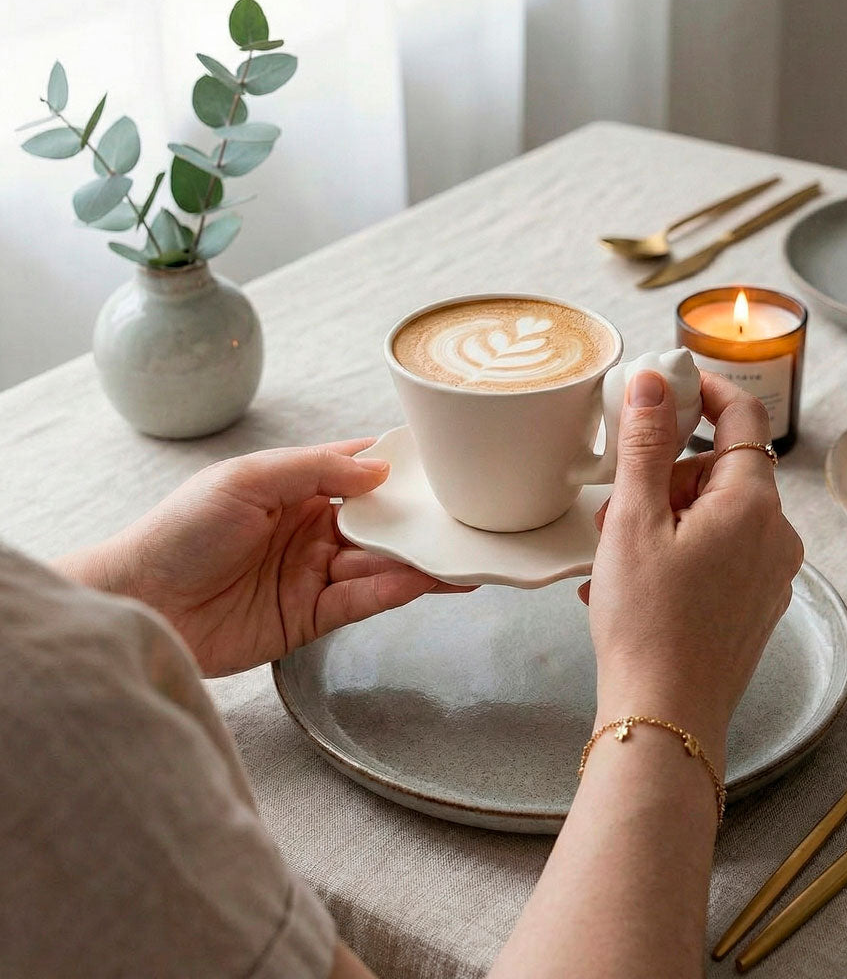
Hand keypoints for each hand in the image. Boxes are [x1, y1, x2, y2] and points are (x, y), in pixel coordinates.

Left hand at [63, 441, 469, 676]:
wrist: (141, 603)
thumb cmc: (181, 531)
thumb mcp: (246, 480)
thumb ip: (314, 471)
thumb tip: (381, 469)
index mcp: (294, 489)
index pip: (359, 472)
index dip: (399, 468)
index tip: (444, 463)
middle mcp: (311, 530)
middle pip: (379, 523)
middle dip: (421, 520)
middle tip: (471, 517)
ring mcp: (312, 574)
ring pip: (379, 563)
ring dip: (420, 560)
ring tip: (466, 555)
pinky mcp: (310, 617)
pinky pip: (362, 601)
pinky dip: (395, 591)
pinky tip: (426, 582)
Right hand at [582, 371, 802, 764]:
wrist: (665, 715)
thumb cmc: (647, 620)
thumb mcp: (633, 521)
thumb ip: (646, 444)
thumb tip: (653, 381)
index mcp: (752, 505)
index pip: (743, 416)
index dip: (705, 390)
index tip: (666, 386)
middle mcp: (776, 535)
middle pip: (720, 471)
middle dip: (665, 476)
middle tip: (615, 506)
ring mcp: (770, 574)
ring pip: (716, 515)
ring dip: (665, 517)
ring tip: (615, 555)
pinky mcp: (756, 604)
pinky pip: (719, 554)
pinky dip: (678, 551)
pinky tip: (634, 582)